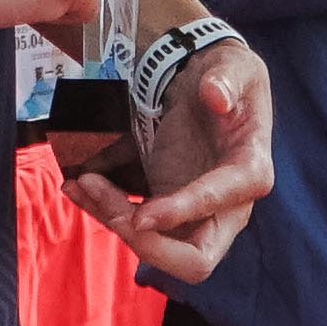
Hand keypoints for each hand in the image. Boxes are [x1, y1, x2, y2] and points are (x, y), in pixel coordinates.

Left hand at [62, 41, 274, 284]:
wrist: (207, 83)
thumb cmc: (228, 78)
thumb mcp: (236, 65)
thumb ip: (228, 79)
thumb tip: (216, 97)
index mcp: (250, 171)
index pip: (220, 205)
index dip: (182, 213)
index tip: (141, 215)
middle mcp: (226, 206)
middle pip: (196, 260)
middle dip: (149, 245)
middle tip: (111, 210)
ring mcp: (194, 212)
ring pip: (157, 247)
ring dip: (115, 221)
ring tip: (81, 182)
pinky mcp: (166, 208)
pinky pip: (136, 226)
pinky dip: (103, 210)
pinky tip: (76, 185)